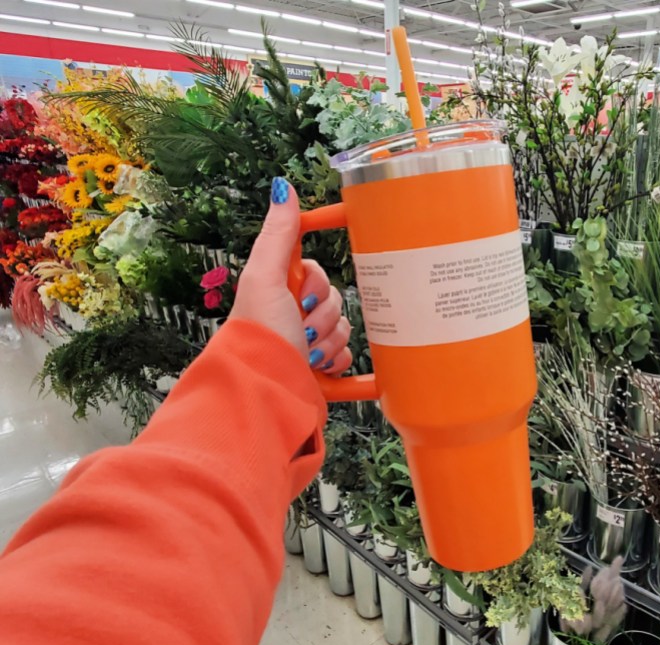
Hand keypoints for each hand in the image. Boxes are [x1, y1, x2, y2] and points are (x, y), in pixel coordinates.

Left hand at [230, 177, 352, 373]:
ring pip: (343, 327)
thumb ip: (278, 234)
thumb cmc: (259, 335)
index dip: (316, 283)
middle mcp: (292, 314)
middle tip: (301, 329)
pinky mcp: (323, 367)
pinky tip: (320, 368)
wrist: (266, 391)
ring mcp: (309, 342)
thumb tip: (283, 187)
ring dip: (328, 342)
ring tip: (306, 354)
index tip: (303, 296)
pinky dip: (337, 362)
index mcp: (278, 289)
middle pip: (334, 299)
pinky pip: (348, 354)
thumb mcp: (265, 278)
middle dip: (322, 317)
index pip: (316, 271)